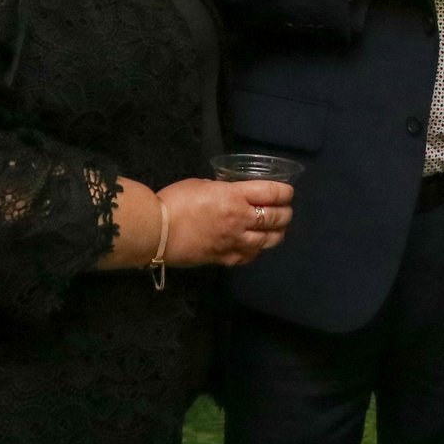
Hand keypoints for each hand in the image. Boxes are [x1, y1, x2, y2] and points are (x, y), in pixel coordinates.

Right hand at [158, 177, 292, 266]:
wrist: (156, 231)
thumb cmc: (175, 201)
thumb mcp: (203, 185)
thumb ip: (223, 190)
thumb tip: (231, 194)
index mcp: (235, 196)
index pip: (272, 193)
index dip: (285, 192)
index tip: (288, 192)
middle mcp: (241, 220)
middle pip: (276, 218)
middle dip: (285, 213)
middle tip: (285, 210)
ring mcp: (235, 242)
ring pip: (268, 240)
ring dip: (277, 234)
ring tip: (278, 230)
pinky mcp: (225, 258)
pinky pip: (250, 256)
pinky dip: (257, 250)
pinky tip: (256, 246)